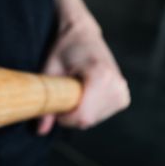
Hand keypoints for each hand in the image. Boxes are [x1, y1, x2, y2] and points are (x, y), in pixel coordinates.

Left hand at [37, 15, 129, 134]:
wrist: (83, 34)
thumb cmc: (64, 48)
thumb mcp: (50, 70)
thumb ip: (45, 100)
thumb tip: (41, 131)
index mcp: (100, 76)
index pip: (83, 116)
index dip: (65, 118)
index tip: (55, 105)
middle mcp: (116, 84)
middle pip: (88, 120)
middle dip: (70, 115)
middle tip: (62, 94)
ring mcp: (122, 91)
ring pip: (94, 119)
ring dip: (79, 112)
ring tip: (74, 89)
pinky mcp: (123, 96)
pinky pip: (101, 115)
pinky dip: (88, 110)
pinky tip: (83, 93)